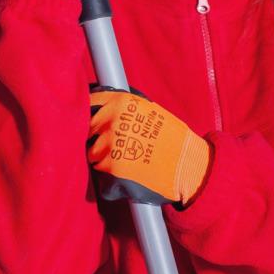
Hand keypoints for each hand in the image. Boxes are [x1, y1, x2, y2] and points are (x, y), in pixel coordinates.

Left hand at [87, 86, 212, 209]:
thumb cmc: (170, 135)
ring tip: (123, 157)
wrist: (185, 163)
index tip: (90, 116)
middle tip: (112, 142)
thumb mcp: (148, 109)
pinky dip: (108, 172)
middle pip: (88, 129)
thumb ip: (124, 107)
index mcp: (121, 102)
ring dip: (102, 156)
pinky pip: (99, 170)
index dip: (89, 110)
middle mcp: (112, 120)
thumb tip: (100, 103)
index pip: (91, 101)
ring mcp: (111, 145)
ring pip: (92, 152)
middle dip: (96, 136)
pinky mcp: (112, 168)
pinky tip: (126, 169)